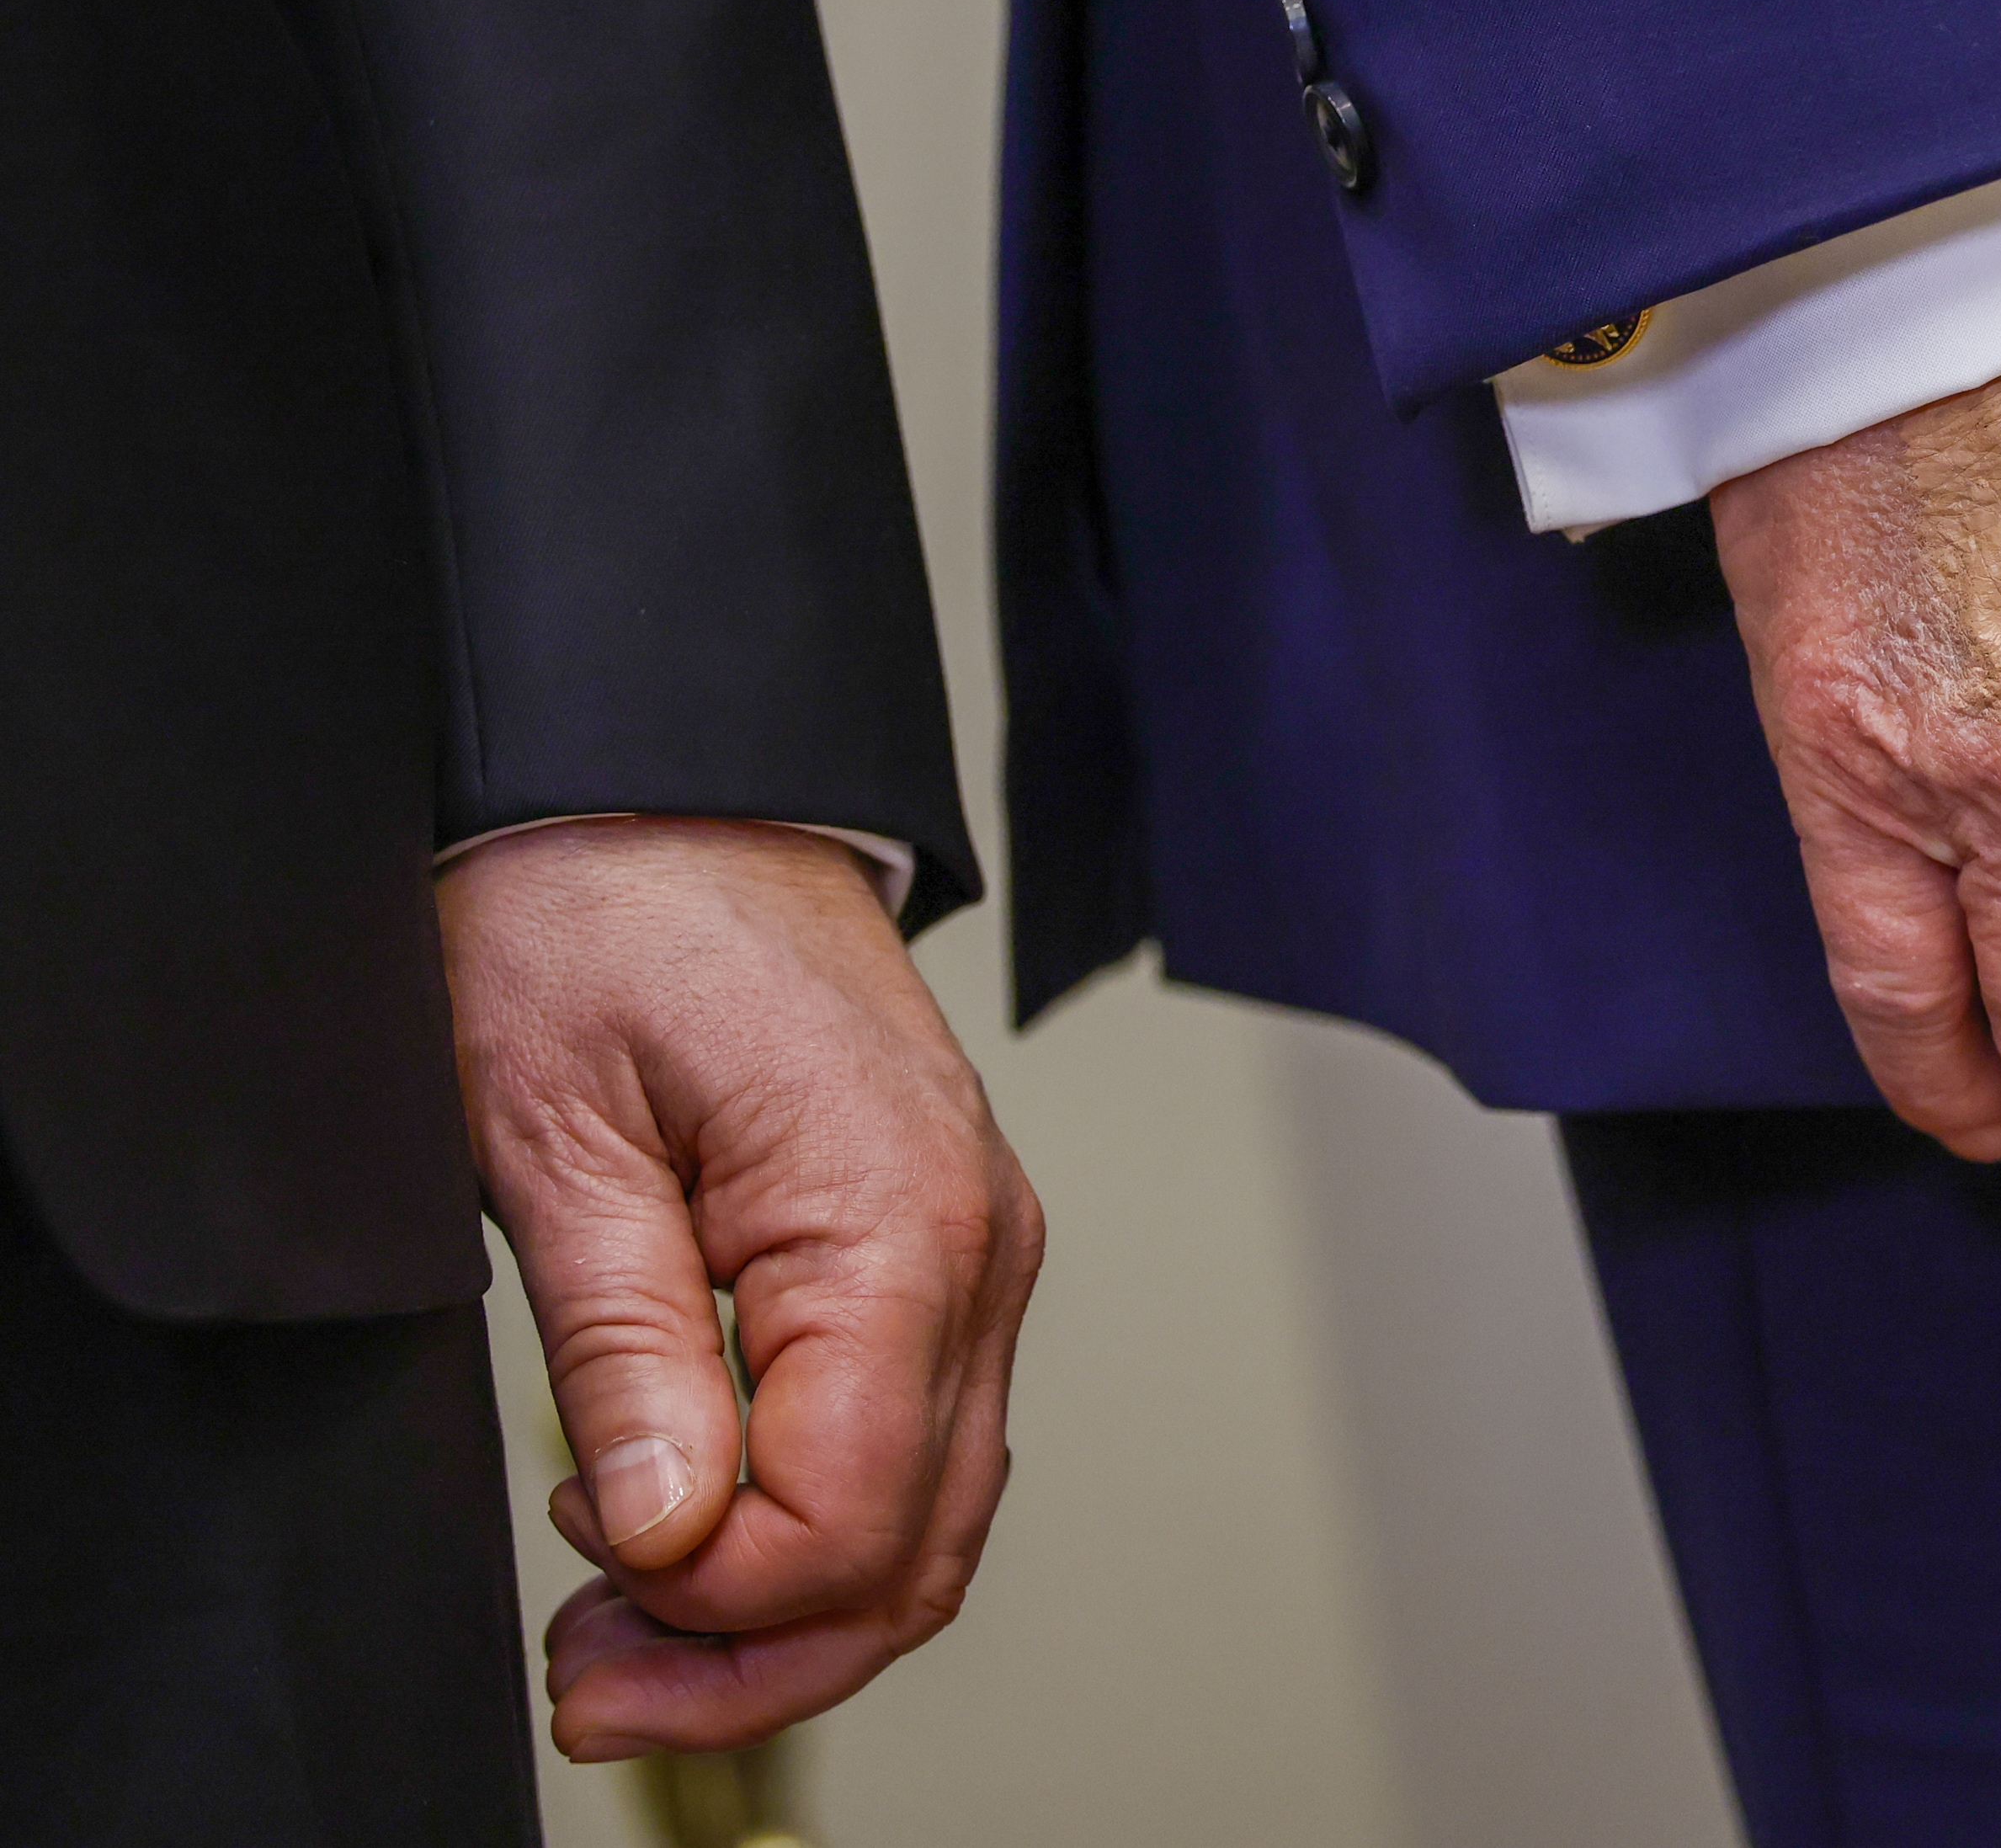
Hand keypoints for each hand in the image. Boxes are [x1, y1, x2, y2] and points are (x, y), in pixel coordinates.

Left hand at [442, 817, 1042, 1757]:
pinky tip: (697, 1524)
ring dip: (785, 1608)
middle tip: (592, 1687)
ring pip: (931, 1514)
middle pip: (915, 1549)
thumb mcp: (556, 1134)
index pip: (846, 1520)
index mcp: (896, 1223)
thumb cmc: (602, 911)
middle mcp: (975, 1246)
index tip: (582, 1586)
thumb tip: (664, 1532)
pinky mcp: (941, 1244)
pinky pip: (917, 1435)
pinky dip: (818, 1519)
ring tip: (623, 1627)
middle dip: (756, 1661)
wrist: (668, 783)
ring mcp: (974, 1247)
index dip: (712, 1605)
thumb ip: (625, 1348)